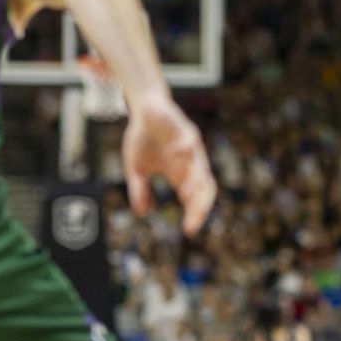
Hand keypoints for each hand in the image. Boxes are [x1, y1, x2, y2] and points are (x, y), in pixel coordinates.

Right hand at [122, 95, 216, 236]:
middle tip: (195, 220)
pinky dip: (183, 147)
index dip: (195, 214)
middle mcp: (190, 162)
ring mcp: (189, 145)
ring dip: (195, 180)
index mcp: (181, 174)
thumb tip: (141, 212)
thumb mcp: (136, 168)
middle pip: (204, 186)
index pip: (195, 198)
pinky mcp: (184, 128)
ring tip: (188, 194)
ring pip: (199, 165)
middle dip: (201, 204)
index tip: (189, 231)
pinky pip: (189, 139)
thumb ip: (140, 188)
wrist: (145, 109)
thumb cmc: (144, 139)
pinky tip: (176, 154)